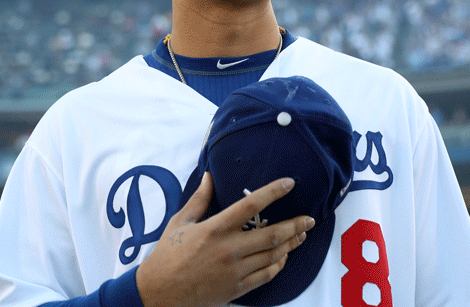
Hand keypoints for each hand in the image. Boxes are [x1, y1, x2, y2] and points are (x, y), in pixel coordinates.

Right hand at [135, 172, 314, 306]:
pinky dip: (279, 265)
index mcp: (215, 229)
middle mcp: (229, 249)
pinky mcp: (237, 288)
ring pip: (273, 255)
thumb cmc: (167, 255)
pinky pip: (266, 275)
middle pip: (271, 235)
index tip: (289, 183)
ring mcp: (235, 271)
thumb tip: (209, 177)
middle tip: (309, 218)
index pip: (250, 205)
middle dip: (295, 225)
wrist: (160, 292)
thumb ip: (199, 199)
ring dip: (291, 244)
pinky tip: (284, 257)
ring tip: (301, 234)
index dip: (273, 192)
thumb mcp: (180, 222)